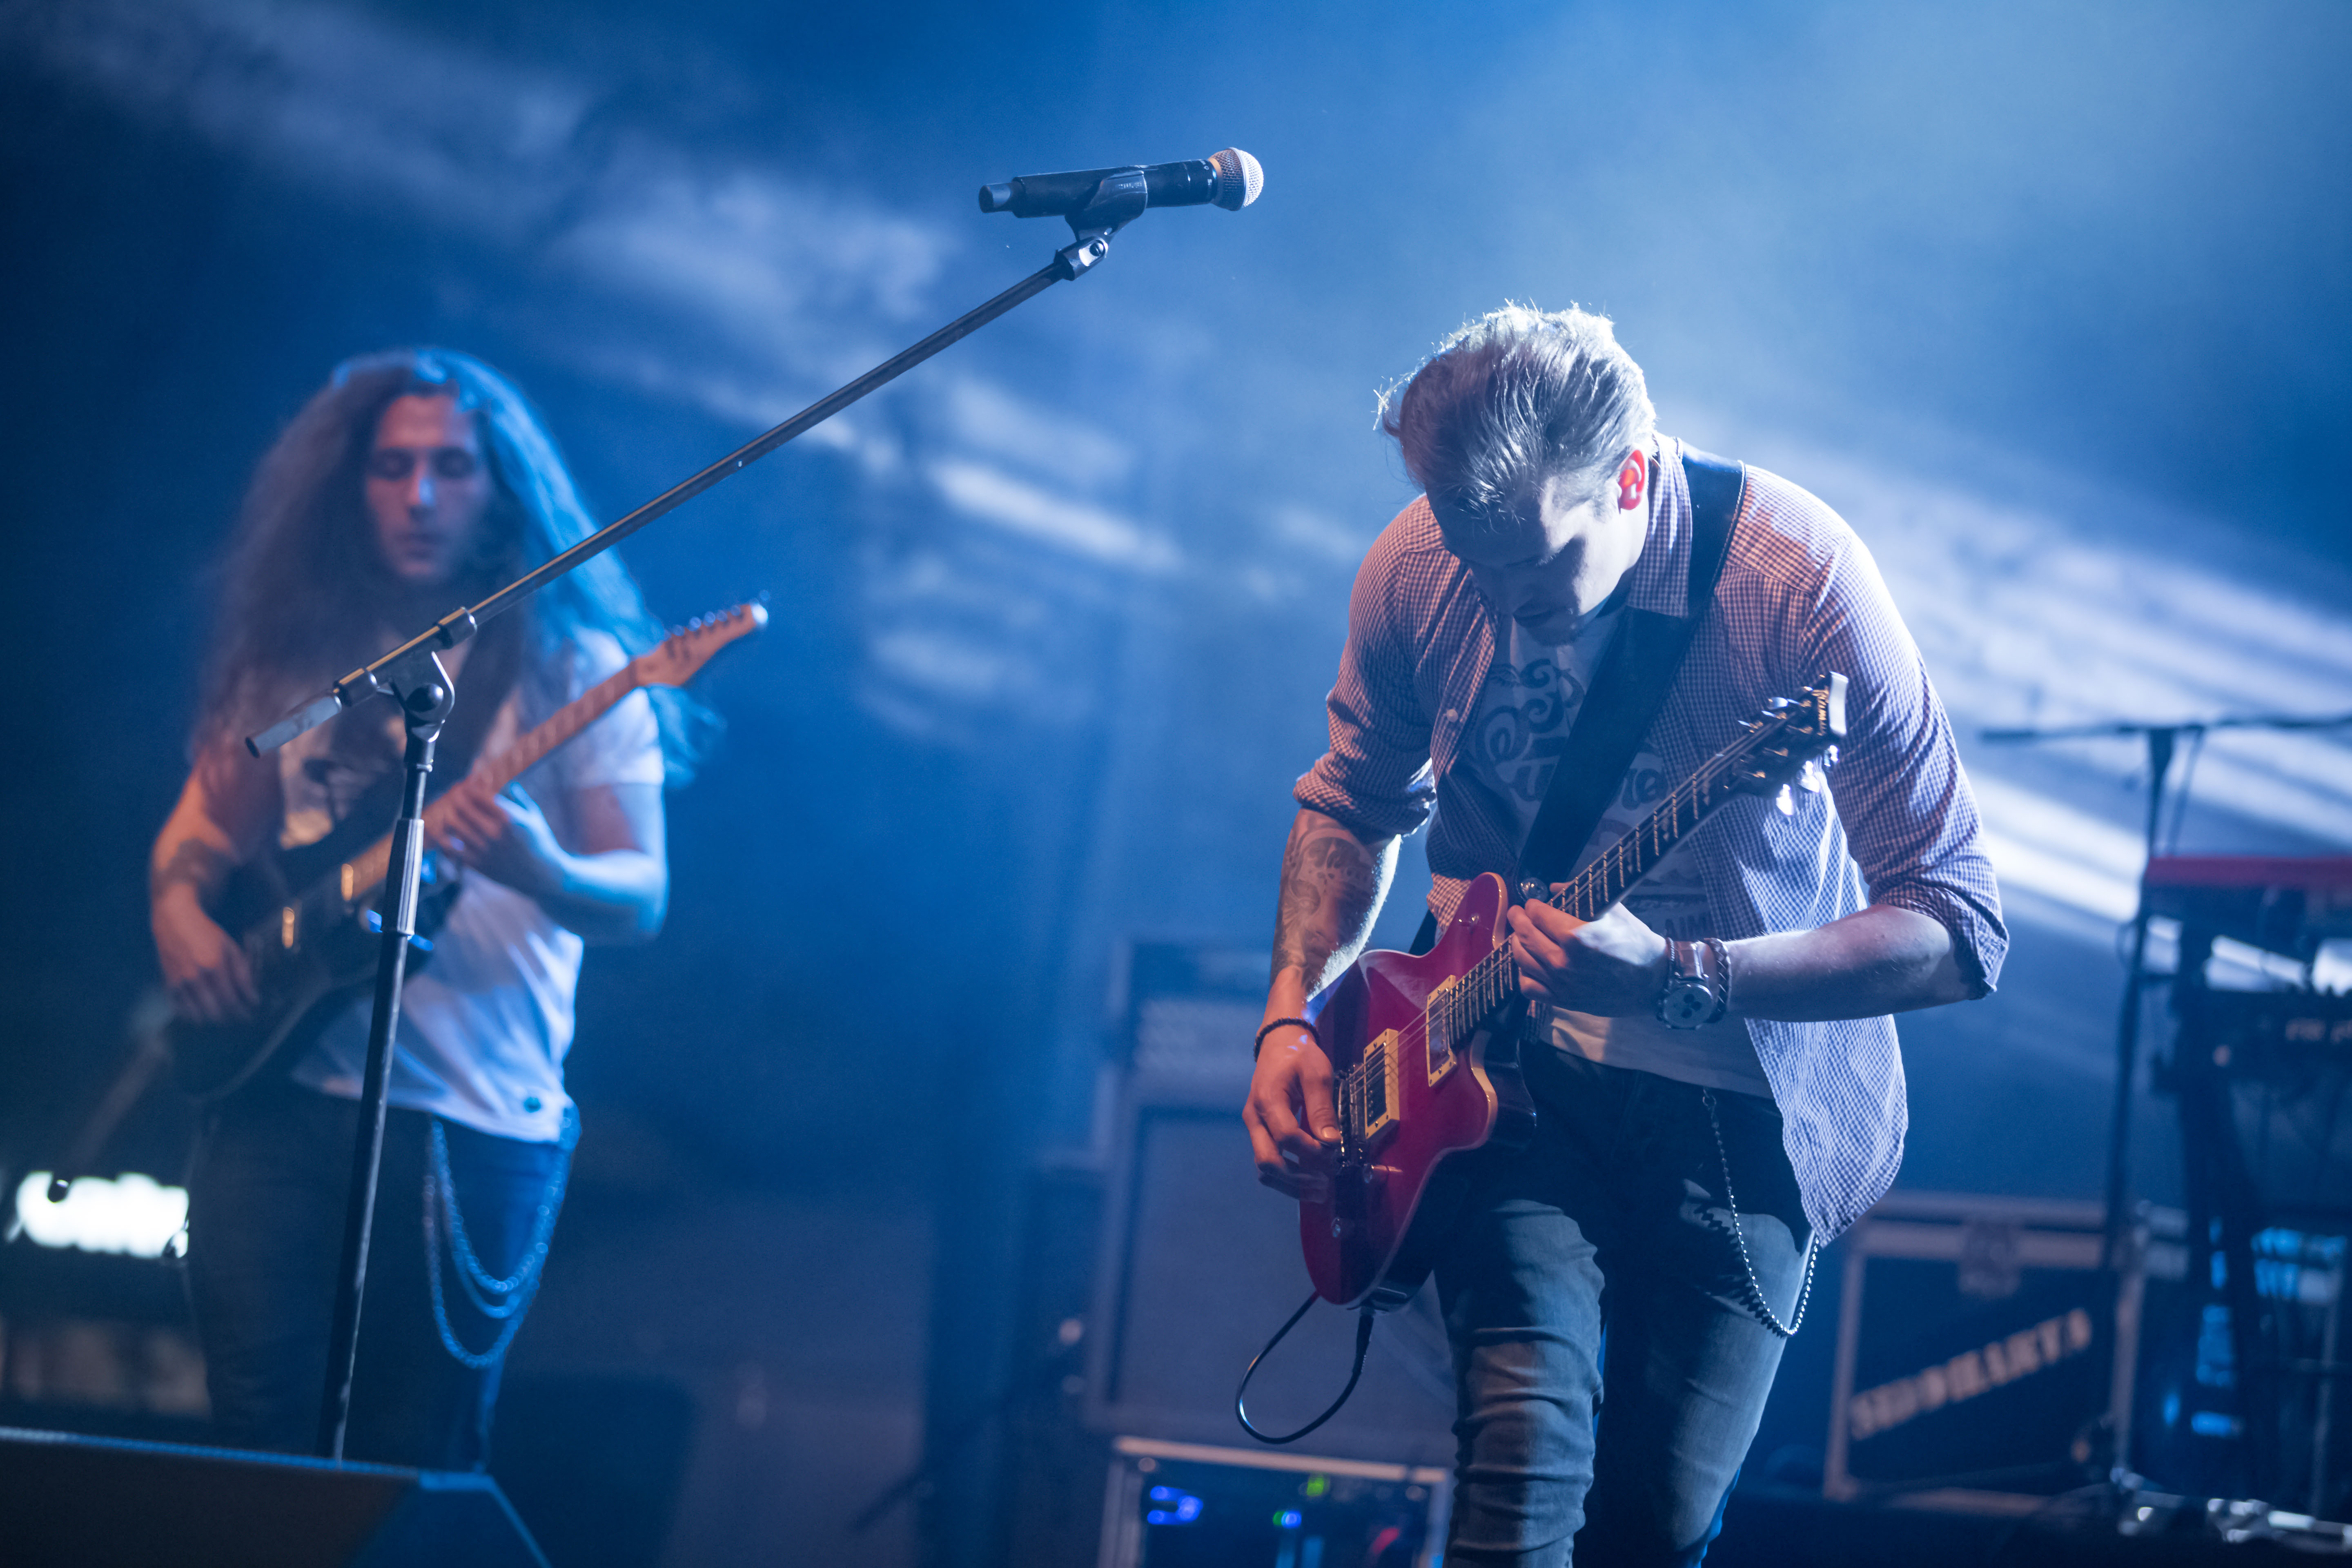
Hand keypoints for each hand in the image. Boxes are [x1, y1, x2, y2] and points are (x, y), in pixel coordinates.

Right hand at [153, 893, 255, 1023]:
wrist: (175, 919)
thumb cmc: (206, 933)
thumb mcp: (230, 947)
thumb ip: (242, 973)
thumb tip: (252, 997)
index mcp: (214, 965)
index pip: (230, 999)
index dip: (241, 1010)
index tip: (249, 1013)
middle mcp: (195, 976)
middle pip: (214, 1010)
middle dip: (229, 1017)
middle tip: (238, 1016)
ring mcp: (179, 981)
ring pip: (196, 1013)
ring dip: (211, 1018)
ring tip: (221, 1015)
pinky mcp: (167, 982)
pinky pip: (179, 1008)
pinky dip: (191, 1015)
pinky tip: (201, 1013)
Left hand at [428, 778, 567, 897]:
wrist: (541, 875)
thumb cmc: (539, 842)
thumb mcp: (534, 816)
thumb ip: (519, 798)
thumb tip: (508, 783)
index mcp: (509, 818)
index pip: (478, 795)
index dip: (468, 787)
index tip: (466, 785)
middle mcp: (494, 832)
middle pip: (462, 807)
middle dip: (456, 797)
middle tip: (455, 794)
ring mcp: (483, 849)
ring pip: (453, 825)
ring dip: (450, 813)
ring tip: (451, 810)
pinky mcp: (477, 863)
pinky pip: (451, 847)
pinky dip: (446, 836)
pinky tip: (448, 831)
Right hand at [1243, 1021, 1339, 1201]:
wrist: (1279, 1042)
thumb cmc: (1299, 1055)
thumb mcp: (1316, 1073)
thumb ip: (1322, 1108)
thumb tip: (1330, 1142)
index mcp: (1268, 1100)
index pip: (1286, 1136)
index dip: (1311, 1150)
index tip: (1333, 1152)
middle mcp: (1255, 1117)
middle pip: (1268, 1161)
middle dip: (1297, 1180)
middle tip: (1324, 1187)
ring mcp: (1254, 1126)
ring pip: (1264, 1168)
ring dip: (1290, 1184)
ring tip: (1318, 1191)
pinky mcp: (1259, 1131)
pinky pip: (1268, 1159)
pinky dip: (1286, 1175)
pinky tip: (1307, 1180)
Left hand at [1505, 894, 1671, 1016]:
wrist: (1653, 982)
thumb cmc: (1635, 942)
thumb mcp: (1613, 910)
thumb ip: (1580, 895)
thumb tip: (1552, 888)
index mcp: (1575, 936)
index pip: (1539, 914)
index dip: (1533, 905)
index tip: (1533, 903)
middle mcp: (1563, 961)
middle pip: (1525, 935)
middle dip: (1518, 919)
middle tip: (1516, 912)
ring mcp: (1560, 983)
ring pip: (1522, 960)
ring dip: (1516, 943)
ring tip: (1518, 935)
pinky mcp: (1563, 1001)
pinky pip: (1529, 988)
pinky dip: (1523, 974)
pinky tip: (1528, 965)